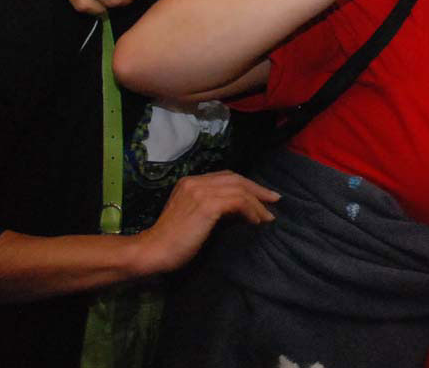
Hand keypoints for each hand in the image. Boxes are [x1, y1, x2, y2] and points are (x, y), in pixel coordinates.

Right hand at [134, 171, 279, 274]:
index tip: (263, 196)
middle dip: (258, 189)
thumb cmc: (173, 241)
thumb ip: (212, 207)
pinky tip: (256, 221)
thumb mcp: (194, 217)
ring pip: (240, 190)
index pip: (226, 177)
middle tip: (275, 200)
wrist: (153, 251)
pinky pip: (238, 202)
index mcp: (190, 182)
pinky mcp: (206, 204)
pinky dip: (251, 210)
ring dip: (258, 203)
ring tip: (268, 216)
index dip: (247, 185)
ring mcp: (200, 191)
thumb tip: (242, 209)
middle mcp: (195, 182)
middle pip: (236, 178)